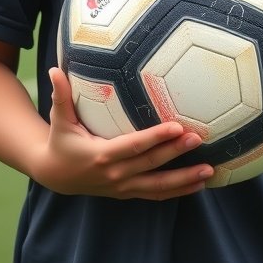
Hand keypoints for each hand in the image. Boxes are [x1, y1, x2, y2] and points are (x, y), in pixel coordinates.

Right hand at [32, 67, 213, 198]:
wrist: (55, 175)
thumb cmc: (61, 141)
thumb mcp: (59, 119)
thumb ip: (60, 95)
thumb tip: (53, 69)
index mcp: (101, 155)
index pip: (133, 146)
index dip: (155, 138)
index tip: (176, 127)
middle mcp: (114, 175)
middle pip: (150, 165)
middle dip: (176, 153)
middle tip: (199, 139)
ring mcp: (122, 187)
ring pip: (158, 187)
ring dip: (184, 180)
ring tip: (209, 170)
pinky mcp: (128, 192)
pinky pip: (156, 194)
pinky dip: (178, 191)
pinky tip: (199, 184)